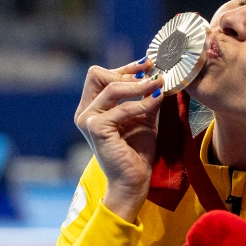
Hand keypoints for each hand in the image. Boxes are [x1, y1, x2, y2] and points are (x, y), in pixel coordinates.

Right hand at [74, 58, 164, 221]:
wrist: (134, 181)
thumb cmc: (137, 152)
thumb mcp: (143, 117)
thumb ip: (145, 97)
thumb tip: (156, 74)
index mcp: (92, 107)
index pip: (101, 76)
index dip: (125, 68)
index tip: (148, 64)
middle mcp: (85, 111)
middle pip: (98, 74)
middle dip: (127, 72)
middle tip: (153, 72)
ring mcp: (87, 119)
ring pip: (111, 88)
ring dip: (139, 85)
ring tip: (159, 83)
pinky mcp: (95, 128)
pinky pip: (121, 108)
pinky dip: (141, 104)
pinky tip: (157, 100)